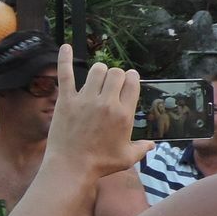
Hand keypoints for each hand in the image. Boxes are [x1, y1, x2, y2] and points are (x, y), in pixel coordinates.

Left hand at [49, 47, 151, 185]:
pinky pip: (65, 74)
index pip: (132, 82)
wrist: (71, 168)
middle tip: (111, 84)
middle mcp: (106, 103)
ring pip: (96, 70)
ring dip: (98, 72)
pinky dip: (64, 59)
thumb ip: (142, 148)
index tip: (128, 81)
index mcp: (124, 114)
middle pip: (116, 73)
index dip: (131, 79)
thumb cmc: (100, 165)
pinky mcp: (66, 101)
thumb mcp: (127, 158)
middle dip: (116, 75)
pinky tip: (65, 47)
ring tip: (97, 79)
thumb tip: (152, 145)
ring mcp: (85, 100)